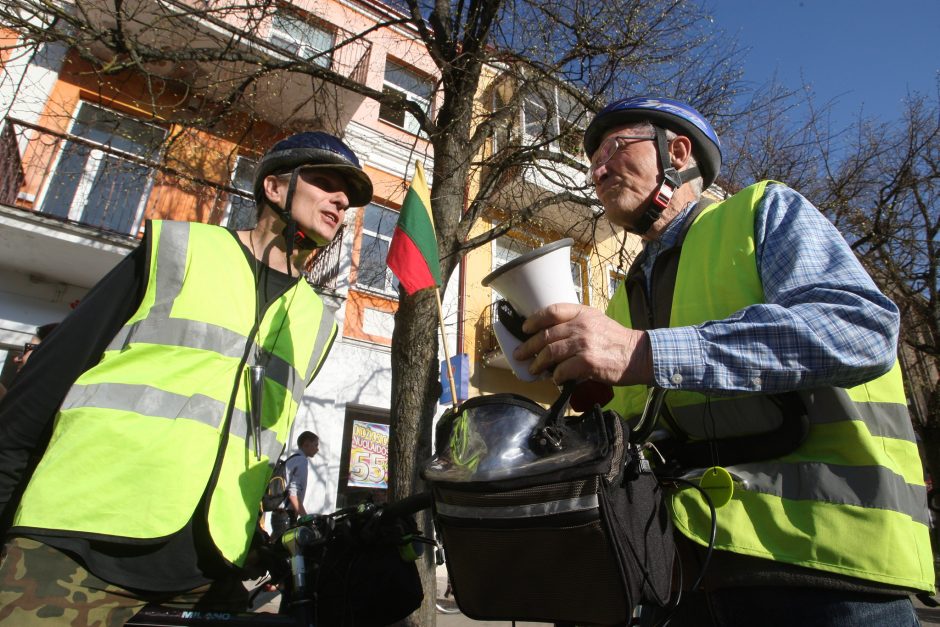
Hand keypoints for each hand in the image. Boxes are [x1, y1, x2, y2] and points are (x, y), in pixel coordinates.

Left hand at [513, 303, 652, 386]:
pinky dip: (556, 376)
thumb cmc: (617, 340)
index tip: (525, 329)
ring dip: (538, 363)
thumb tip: (551, 337)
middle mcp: (582, 325)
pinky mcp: (588, 362)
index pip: (552, 311)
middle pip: (546, 335)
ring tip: (534, 369)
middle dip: (529, 346)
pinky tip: (556, 379)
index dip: (535, 320)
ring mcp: (584, 343)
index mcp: (583, 313)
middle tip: (520, 355)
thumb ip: (576, 324)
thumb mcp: (597, 321)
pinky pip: (562, 370)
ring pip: (550, 353)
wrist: (639, 355)